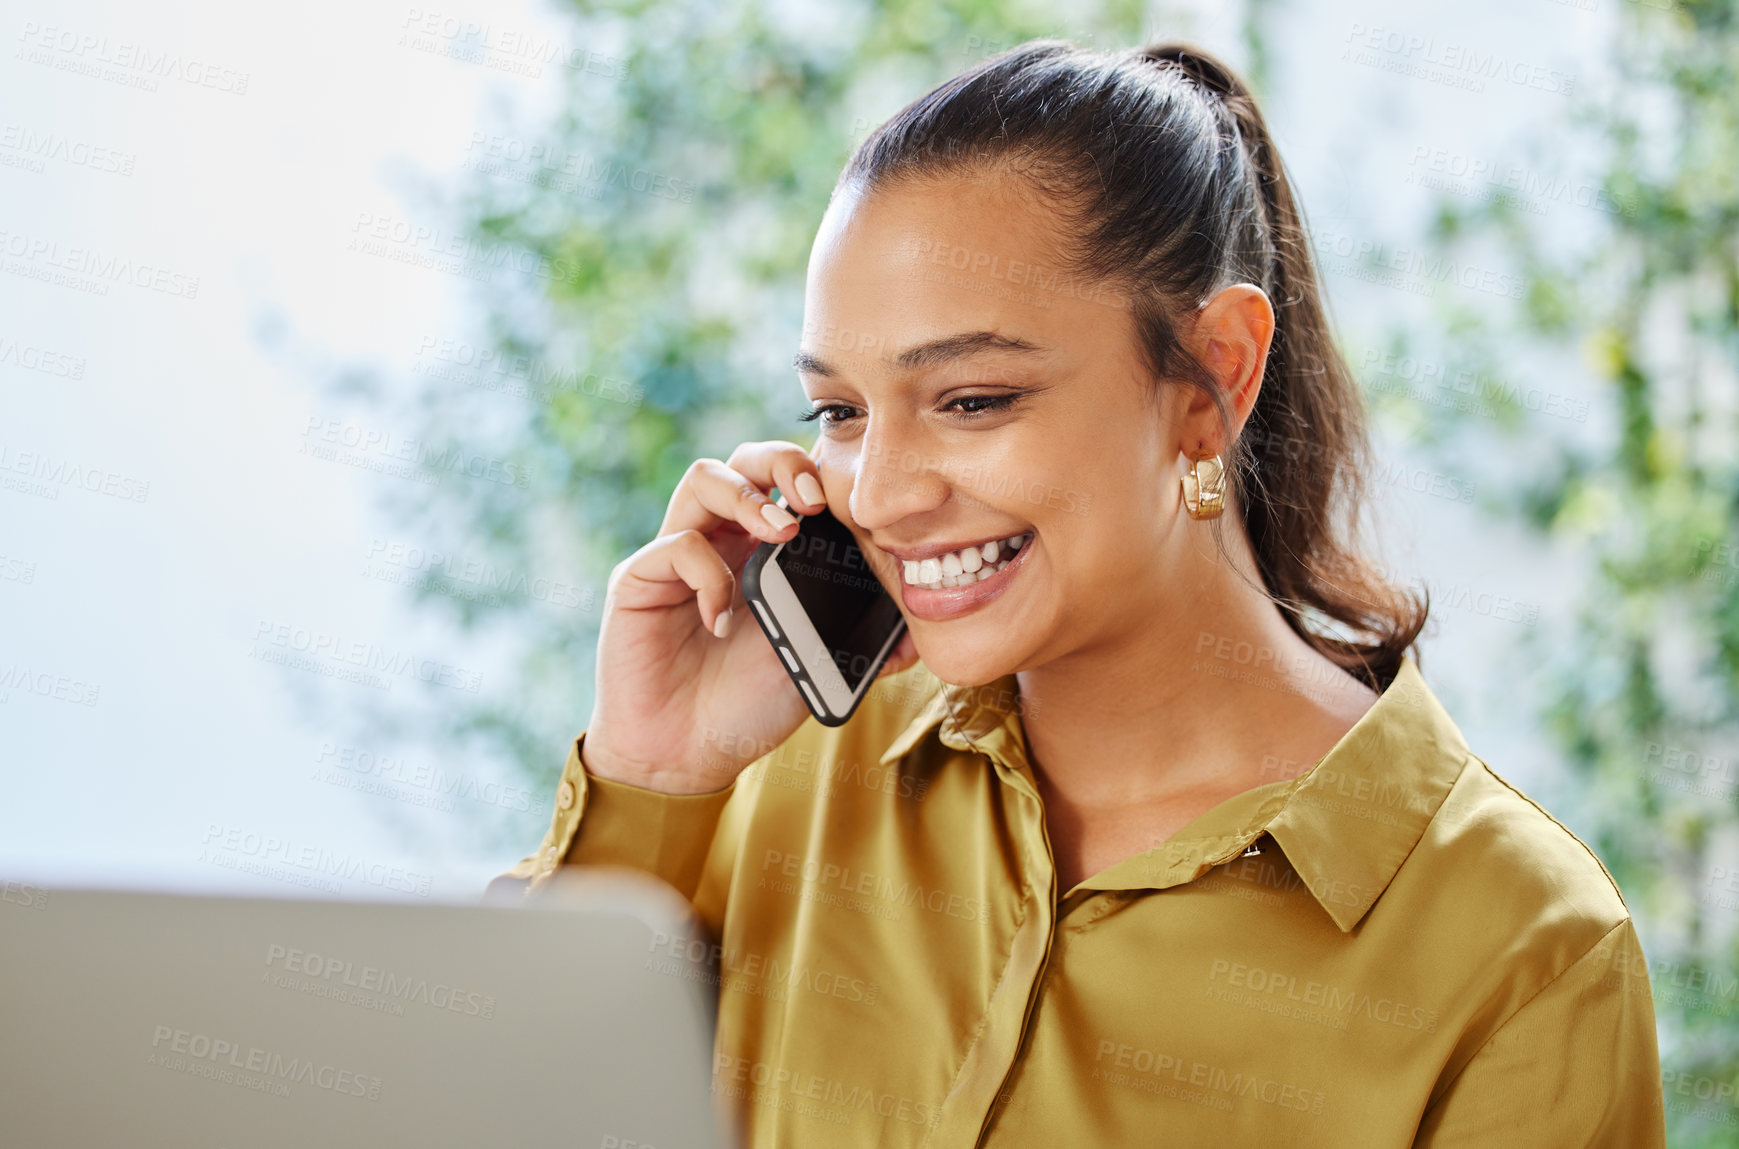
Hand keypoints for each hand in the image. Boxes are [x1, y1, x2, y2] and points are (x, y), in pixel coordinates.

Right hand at [581, 440, 918, 793]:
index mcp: (763, 552)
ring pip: (702, 478)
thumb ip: (861, 646)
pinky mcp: (638, 580)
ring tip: (779, 533)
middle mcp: (720, 542)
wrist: (685, 759)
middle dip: (781, 462)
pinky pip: (675, 545)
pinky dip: (708, 575)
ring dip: (746, 495)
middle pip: (744, 460)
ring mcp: (677, 556)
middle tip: (812, 500)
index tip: (851, 500)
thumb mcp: (816, 669)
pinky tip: (721, 622)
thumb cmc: (746, 709)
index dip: (815, 473)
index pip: (785, 481)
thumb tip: (917, 640)